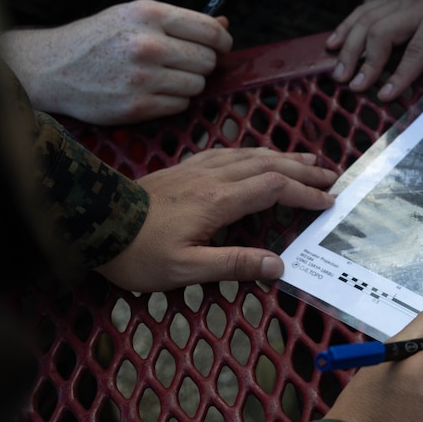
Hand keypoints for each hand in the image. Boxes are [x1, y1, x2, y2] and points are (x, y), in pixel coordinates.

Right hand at [0, 0, 231, 124]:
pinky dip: (174, 101)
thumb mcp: (134, 16)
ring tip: (166, 77)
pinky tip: (155, 92)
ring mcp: (142, 77)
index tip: (222, 47)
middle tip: (185, 63)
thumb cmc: (98, 39)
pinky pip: (180, 105)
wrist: (53, 68)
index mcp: (148, 15)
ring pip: (197, 85)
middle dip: (203, 63)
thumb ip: (180, 21)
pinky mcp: (137, 106)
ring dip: (189, 84)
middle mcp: (147, 44)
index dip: (223, 41)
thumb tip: (225, 24)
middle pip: (208, 60)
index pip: (210, 30)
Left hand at [96, 149, 335, 290]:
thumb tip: (279, 265)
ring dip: (283, 157)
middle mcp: (213, 177)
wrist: (92, 222)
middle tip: (331, 177)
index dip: (304, 194)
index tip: (328, 203)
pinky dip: (253, 152)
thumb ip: (234, 265)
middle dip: (302, 170)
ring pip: (250, 154)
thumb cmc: (137, 253)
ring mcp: (197, 168)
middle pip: (268, 165)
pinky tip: (257, 155)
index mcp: (218, 200)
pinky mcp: (183, 168)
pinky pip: (228, 152)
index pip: (273, 188)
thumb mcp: (185, 269)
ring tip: (307, 159)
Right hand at [325, 0, 422, 100]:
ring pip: (366, 20)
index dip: (400, 74)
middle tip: (352, 86)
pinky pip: (364, 9)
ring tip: (338, 73)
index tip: (384, 94)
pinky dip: (345, 26)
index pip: (417, 49)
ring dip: (349, 47)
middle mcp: (416, 4)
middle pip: (382, 32)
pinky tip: (332, 44)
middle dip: (364, 61)